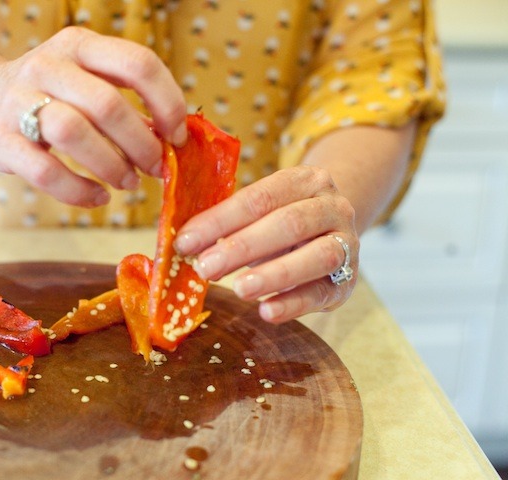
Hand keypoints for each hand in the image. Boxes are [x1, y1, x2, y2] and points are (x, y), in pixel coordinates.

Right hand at [0, 27, 186, 206]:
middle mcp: (48, 65)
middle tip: (155, 167)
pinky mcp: (0, 139)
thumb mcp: (85, 79)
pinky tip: (98, 197)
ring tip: (128, 182)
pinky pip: (46, 172)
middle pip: (108, 104)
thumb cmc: (49, 94)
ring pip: (74, 133)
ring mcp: (18, 100)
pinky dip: (79, 191)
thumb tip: (172, 139)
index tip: (177, 135)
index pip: (138, 63)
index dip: (168, 103)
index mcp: (79, 45)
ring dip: (111, 166)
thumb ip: (125, 100)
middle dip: (142, 144)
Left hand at [173, 165, 358, 323]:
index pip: (260, 198)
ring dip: (274, 274)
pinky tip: (266, 312)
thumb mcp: (261, 211)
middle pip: (289, 224)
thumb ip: (229, 223)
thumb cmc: (282, 219)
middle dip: (243, 247)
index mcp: (305, 180)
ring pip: (316, 256)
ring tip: (239, 289)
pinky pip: (323, 293)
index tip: (186, 241)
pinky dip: (294, 304)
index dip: (220, 220)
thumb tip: (185, 244)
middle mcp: (332, 206)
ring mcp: (347, 242)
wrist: (334, 228)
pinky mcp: (349, 280)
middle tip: (205, 268)